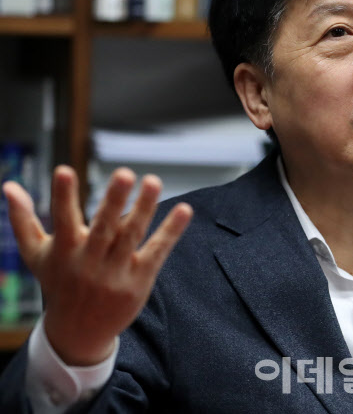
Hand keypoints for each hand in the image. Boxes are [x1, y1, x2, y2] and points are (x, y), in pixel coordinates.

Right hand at [2, 165, 191, 365]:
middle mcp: (90, 261)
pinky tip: (184, 210)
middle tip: (124, 173)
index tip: (63, 170)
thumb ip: (23, 220)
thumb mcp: (36, 255)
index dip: (63, 196)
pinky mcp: (140, 278)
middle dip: (113, 200)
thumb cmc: (58, 283)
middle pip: (104, 227)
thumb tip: (9, 185)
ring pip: (132, 235)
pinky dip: (171, 231)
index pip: (63, 219)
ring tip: (153, 181)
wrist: (79, 332)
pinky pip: (157, 251)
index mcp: (64, 251)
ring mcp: (116, 271)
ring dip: (144, 208)